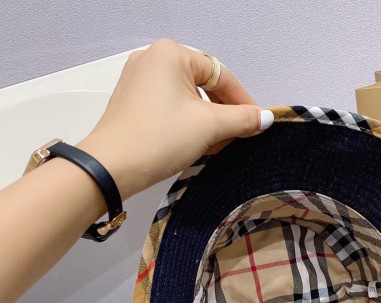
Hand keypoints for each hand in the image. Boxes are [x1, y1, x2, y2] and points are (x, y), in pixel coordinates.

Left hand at [77, 38, 272, 198]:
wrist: (112, 168)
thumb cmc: (157, 139)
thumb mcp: (209, 127)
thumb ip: (242, 119)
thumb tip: (264, 117)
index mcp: (171, 54)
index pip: (221, 75)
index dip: (243, 101)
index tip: (257, 123)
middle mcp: (152, 59)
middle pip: (204, 83)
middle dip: (224, 111)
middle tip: (240, 135)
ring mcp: (138, 80)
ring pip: (187, 96)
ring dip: (207, 118)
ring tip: (218, 142)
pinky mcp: (132, 102)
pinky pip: (170, 106)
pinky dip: (187, 121)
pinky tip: (195, 141)